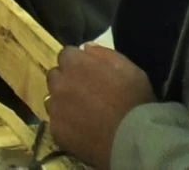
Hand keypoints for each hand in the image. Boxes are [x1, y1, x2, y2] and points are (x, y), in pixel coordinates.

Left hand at [46, 43, 155, 169]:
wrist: (135, 140)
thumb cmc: (136, 102)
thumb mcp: (130, 70)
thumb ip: (105, 54)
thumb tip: (86, 47)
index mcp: (75, 63)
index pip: (66, 55)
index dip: (77, 64)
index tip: (88, 73)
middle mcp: (59, 82)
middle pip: (56, 76)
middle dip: (67, 81)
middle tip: (86, 94)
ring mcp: (55, 107)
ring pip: (53, 99)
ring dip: (64, 102)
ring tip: (83, 114)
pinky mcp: (55, 129)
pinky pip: (56, 123)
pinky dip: (66, 125)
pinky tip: (82, 131)